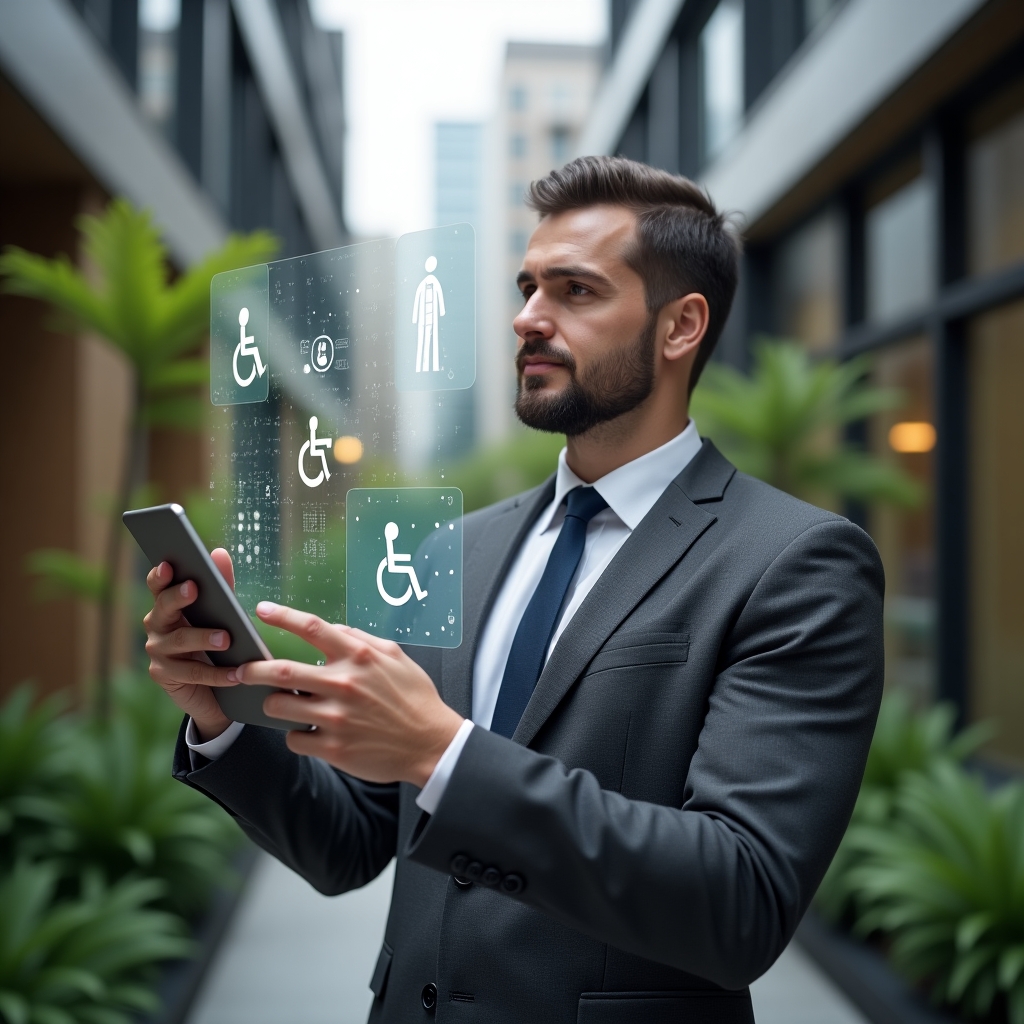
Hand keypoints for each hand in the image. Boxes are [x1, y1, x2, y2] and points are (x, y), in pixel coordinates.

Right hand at [143, 549, 237, 740]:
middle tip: (194, 588)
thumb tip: (219, 553)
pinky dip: (217, 673)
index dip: (160, 575)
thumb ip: (221, 584)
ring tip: (226, 638)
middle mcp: (156, 625)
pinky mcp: (164, 675)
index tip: (169, 565)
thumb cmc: (214, 641)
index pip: (158, 585)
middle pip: (164, 607)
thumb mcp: (221, 612)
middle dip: (178, 597)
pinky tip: (236, 673)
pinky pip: (191, 673)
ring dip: (203, 638)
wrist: (212, 688)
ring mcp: (158, 651)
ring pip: (179, 640)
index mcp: (167, 604)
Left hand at [235, 603, 463, 785]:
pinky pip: (294, 738)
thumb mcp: (395, 656)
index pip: (311, 627)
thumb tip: (333, 630)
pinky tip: (308, 731)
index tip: (262, 610)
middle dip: (252, 669)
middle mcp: (343, 684)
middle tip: (239, 670)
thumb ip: (361, 639)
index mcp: (358, 657)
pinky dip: (295, 733)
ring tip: (277, 702)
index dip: (282, 616)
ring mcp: (336, 718)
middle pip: (280, 671)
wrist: (430, 743)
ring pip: (279, 706)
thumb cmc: (414, 697)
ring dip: (272, 703)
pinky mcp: (333, 748)